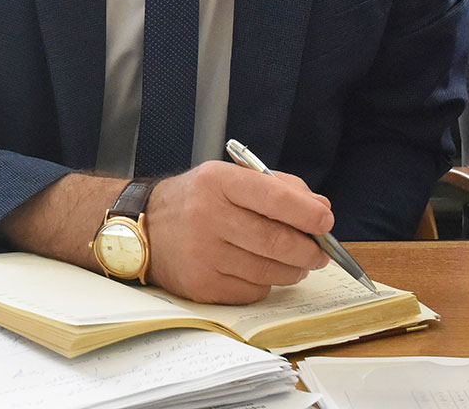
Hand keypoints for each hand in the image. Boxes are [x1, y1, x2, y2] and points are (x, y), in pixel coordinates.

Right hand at [145, 161, 331, 303]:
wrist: (143, 227)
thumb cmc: (195, 201)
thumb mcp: (228, 178)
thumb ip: (277, 187)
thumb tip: (320, 209)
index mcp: (217, 181)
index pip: (274, 197)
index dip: (308, 213)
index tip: (325, 222)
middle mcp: (206, 216)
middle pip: (278, 241)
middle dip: (309, 250)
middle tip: (319, 252)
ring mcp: (202, 254)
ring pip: (270, 271)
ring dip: (293, 270)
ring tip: (294, 263)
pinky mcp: (201, 285)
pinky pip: (253, 291)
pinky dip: (265, 284)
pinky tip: (257, 271)